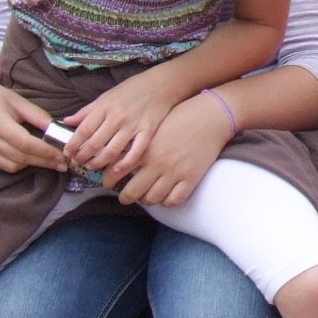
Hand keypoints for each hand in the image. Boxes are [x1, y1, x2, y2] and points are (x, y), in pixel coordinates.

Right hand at [0, 69, 64, 174]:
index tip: (62, 154)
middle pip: (21, 157)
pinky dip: (20, 164)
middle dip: (45, 161)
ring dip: (34, 164)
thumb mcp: (18, 101)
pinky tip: (32, 159)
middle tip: (63, 163)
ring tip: (51, 161)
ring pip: (14, 165)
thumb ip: (38, 116)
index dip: (46, 151)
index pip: (26, 143)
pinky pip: (5, 166)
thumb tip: (58, 130)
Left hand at [57, 69, 178, 179]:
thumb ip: (87, 111)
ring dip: (98, 162)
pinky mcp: (147, 133)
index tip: (67, 152)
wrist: (160, 84)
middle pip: (95, 143)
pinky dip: (124, 163)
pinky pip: (135, 152)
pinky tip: (116, 169)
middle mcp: (117, 117)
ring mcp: (132, 126)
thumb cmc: (131, 90)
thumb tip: (67, 121)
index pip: (83, 130)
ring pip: (111, 151)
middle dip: (82, 156)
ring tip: (91, 166)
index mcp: (104, 107)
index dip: (73, 144)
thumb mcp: (106, 96)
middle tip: (77, 162)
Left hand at [112, 92, 230, 205]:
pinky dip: (166, 201)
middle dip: (125, 197)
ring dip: (145, 200)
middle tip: (124, 196)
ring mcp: (174, 173)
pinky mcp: (191, 179)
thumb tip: (118, 156)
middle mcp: (157, 163)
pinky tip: (164, 195)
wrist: (209, 116)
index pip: (116, 172)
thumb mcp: (153, 128)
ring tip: (144, 196)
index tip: (108, 183)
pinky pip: (173, 200)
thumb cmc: (180, 117)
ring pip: (152, 199)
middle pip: (132, 192)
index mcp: (144, 149)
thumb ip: (136, 143)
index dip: (108, 181)